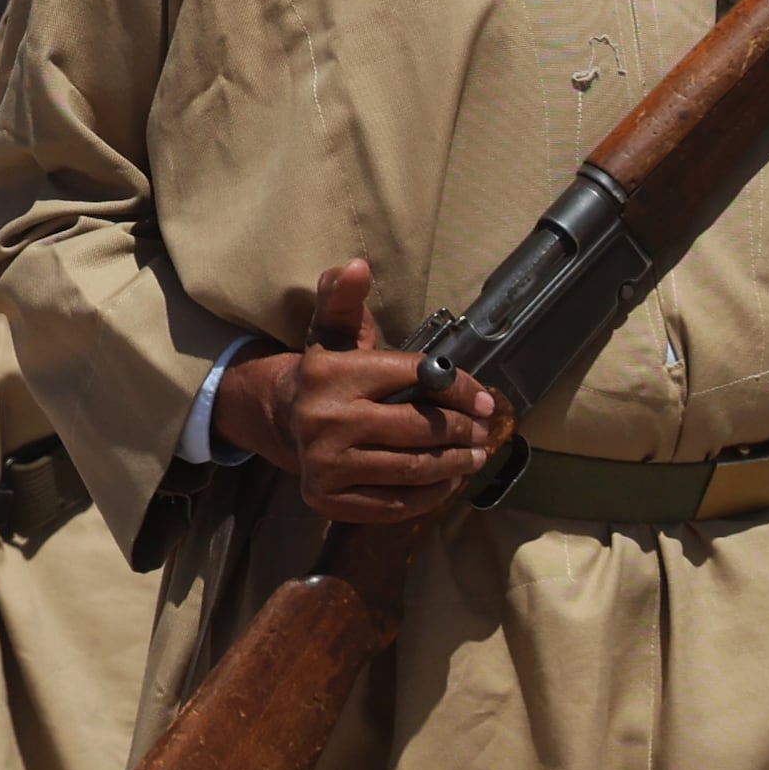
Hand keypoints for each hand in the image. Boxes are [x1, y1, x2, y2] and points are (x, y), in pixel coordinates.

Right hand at [224, 258, 502, 524]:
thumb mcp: (335, 330)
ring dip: (455, 464)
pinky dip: (430, 495)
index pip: (415, 378)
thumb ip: (346, 297)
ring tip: (474, 456)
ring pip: (413, 469)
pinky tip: (446, 481)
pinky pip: (394, 504)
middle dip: (463, 430)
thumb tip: (357, 265)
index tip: (487, 400)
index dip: (460, 389)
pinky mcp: (325, 498)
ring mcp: (323, 463)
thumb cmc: (327, 373)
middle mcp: (323, 419)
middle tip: (485, 431)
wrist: (281, 418)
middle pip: (419, 428)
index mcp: (330, 373)